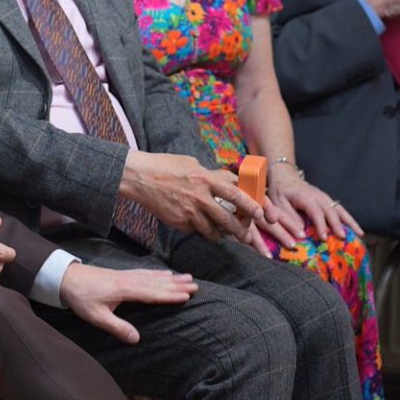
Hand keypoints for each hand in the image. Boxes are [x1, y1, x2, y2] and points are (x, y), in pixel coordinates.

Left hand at [58, 262, 197, 343]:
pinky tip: (165, 274)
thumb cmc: (81, 298)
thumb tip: (137, 339)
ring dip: (171, 278)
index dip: (170, 295)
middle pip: (158, 283)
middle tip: (196, 286)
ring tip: (187, 278)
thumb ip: (118, 328)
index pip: (153, 293)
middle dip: (177, 285)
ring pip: (154, 276)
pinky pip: (146, 273)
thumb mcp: (97, 317)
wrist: (66, 278)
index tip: (187, 296)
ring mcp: (126, 275)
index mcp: (125, 290)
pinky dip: (158, 273)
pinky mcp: (122, 274)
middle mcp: (129, 280)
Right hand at [120, 151, 264, 241]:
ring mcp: (188, 211)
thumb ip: (211, 175)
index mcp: (205, 178)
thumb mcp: (192, 163)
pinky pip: (195, 231)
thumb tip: (228, 181)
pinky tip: (199, 229)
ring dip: (221, 235)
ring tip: (224, 237)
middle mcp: (199, 197)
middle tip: (247, 236)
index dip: (250, 205)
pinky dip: (200, 231)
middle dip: (240, 230)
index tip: (260, 214)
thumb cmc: (166, 166)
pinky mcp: (178, 222)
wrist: (139, 177)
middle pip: (227, 219)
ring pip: (212, 231)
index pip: (235, 194)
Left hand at [266, 166, 360, 243]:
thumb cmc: (280, 191)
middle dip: (338, 225)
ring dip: (350, 221)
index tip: (324, 238)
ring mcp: (324, 197)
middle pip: (331, 210)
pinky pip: (340, 209)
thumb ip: (289, 216)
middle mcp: (318, 196)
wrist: (285, 176)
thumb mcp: (279, 203)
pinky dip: (349, 219)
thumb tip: (301, 232)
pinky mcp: (327, 200)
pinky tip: (356, 229)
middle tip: (343, 238)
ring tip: (360, 234)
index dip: (320, 225)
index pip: (315, 212)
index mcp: (305, 197)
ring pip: (340, 209)